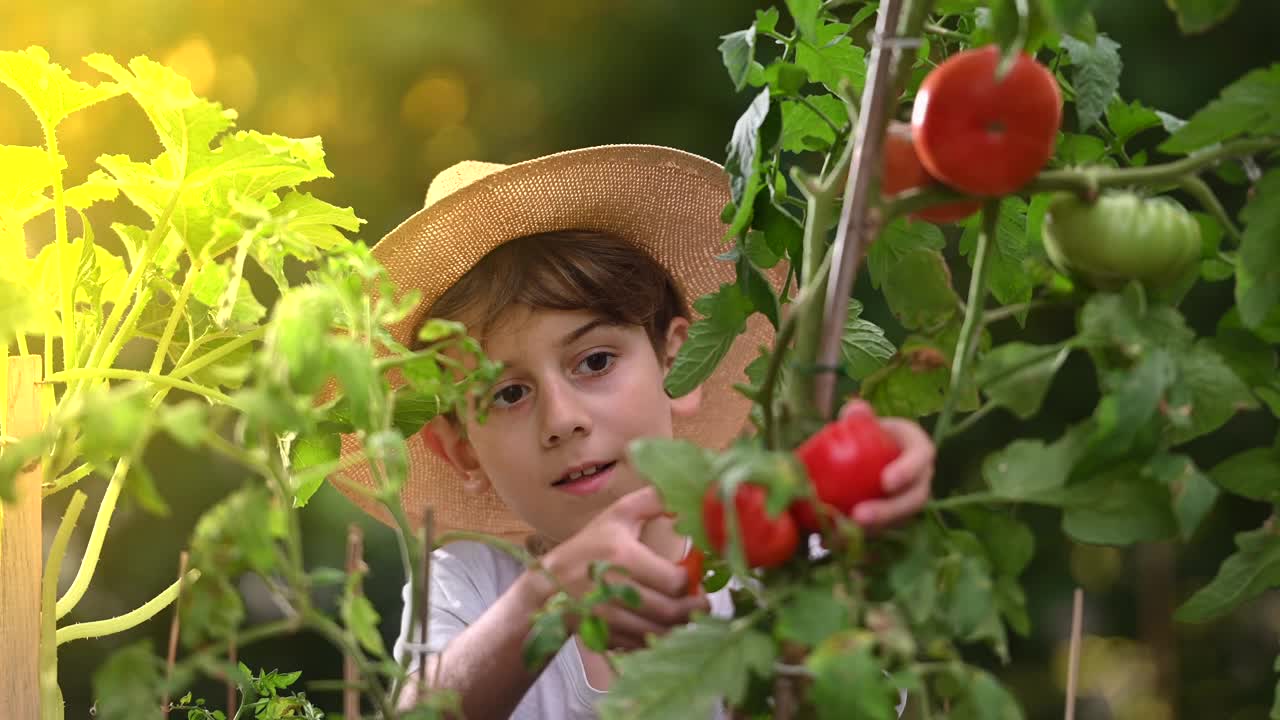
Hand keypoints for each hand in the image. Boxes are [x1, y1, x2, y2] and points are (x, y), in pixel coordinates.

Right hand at [533, 487, 708, 650]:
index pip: (674, 581)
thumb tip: (685, 492)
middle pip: (671, 612)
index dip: (691, 581)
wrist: (549, 585)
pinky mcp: (607, 638)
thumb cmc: (588, 546)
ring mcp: (610, 619)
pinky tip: (660, 625)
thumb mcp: (617, 516)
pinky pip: (643, 645)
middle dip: (693, 609)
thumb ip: (652, 501)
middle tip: (701, 600)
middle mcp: (615, 591)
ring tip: (685, 613)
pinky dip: (657, 638)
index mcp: (622, 557)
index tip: (694, 576)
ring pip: (661, 633)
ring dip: (679, 626)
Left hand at [843, 400, 934, 531]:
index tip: (885, 483)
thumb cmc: (866, 433)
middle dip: (889, 511)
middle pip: (914, 499)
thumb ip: (858, 414)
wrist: (864, 453)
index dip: (907, 471)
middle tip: (860, 516)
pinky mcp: (893, 519)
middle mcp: (920, 478)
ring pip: (898, 521)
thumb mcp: (862, 420)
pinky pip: (880, 531)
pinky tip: (831, 541)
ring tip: (843, 535)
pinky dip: (857, 538)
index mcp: (918, 448)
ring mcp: (908, 501)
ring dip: (873, 530)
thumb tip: (856, 410)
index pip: (921, 458)